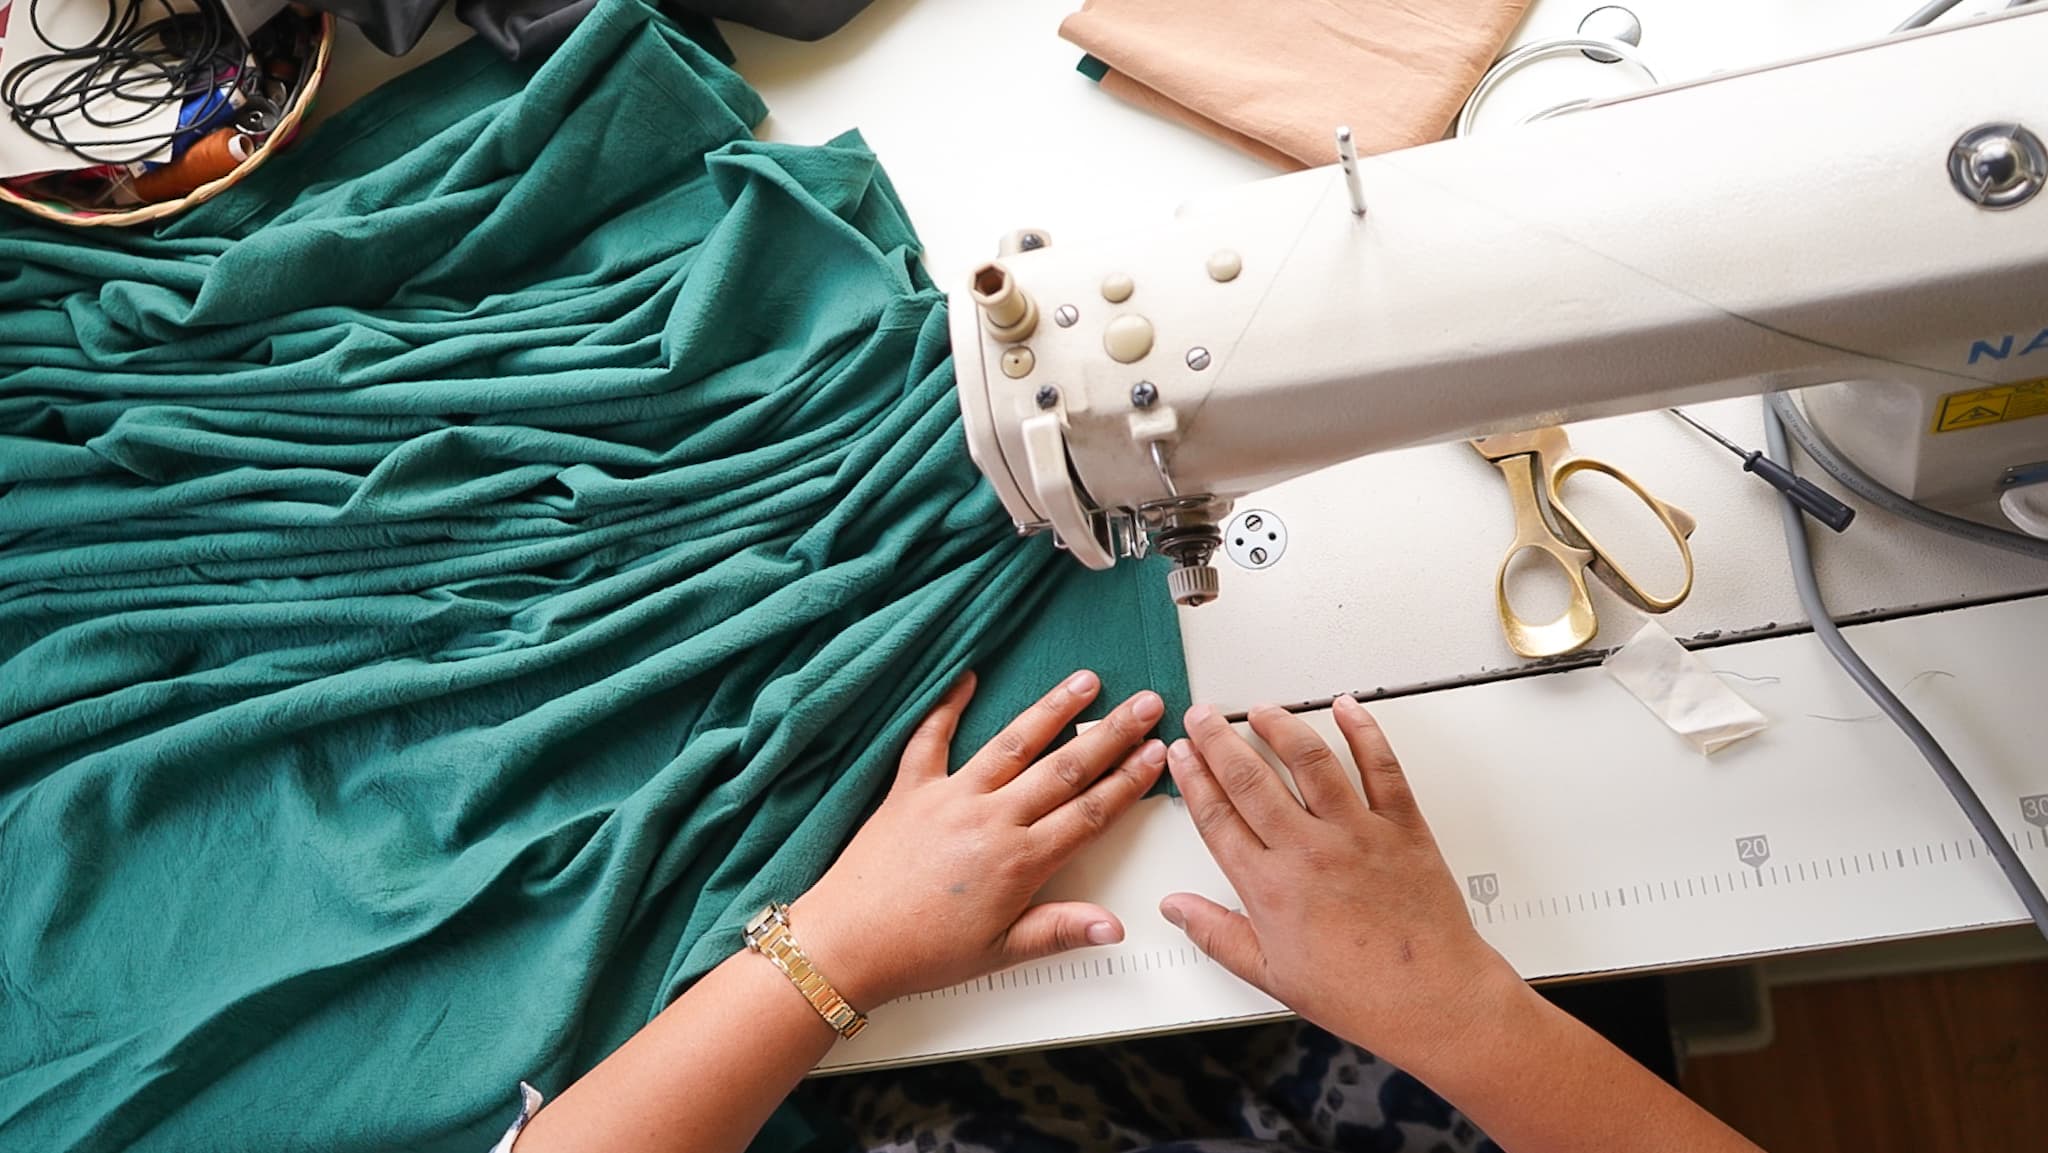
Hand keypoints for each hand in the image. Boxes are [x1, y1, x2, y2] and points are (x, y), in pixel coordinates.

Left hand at [788, 670, 1165, 1008]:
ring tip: (1084, 681)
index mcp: (1019, 861)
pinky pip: (931, 738)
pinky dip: (948, 706)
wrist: (844, 944)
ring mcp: (950, 797)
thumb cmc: (917, 953)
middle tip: (1145, 704)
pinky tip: (966, 677)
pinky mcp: (910, 789)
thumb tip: (1113, 927)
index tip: (1156, 754)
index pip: (1090, 812)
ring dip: (1053, 710)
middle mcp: (991, 819)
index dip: (1129, 781)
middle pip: (1066, 768)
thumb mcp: (999, 952)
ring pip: (1013, 743)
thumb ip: (1059, 931)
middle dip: (1112, 734)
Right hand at [1159, 696, 1520, 1076]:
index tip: (1182, 756)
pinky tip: (1347, 708)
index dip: (1193, 779)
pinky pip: (1381, 766)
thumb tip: (1177, 908)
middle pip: (1249, 778)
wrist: (1433, 1000)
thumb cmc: (1360, 993)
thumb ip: (1217, 934)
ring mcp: (1356, 833)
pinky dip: (1364, 731)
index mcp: (1269, 887)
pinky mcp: (1401, 825)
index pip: (1216, 817)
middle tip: (1204, 717)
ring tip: (1262, 709)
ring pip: (1309, 759)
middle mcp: (1308, 851)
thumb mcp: (1270, 974)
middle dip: (1218, 740)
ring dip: (1280, 725)